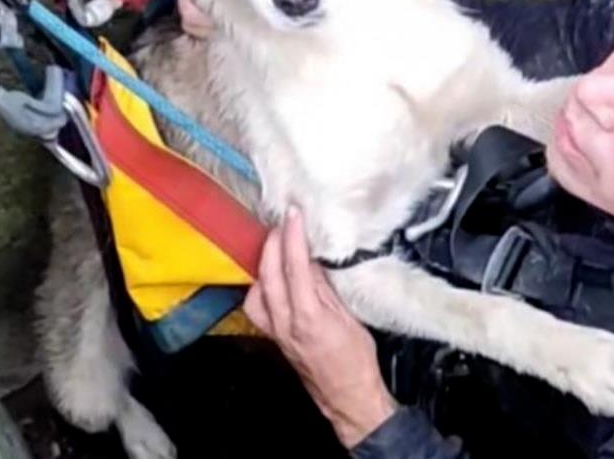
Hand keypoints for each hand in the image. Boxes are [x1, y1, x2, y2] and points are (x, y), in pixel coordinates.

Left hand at [244, 206, 396, 447]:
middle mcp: (285, 324)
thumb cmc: (356, 361)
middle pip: (269, 275)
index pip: (294, 267)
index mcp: (309, 317)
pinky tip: (272, 277)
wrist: (347, 397)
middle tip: (283, 222)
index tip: (294, 215)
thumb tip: (313, 260)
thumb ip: (326, 290)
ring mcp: (276, 332)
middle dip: (273, 243)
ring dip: (263, 263)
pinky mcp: (274, 338)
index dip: (293, 238)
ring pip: (257, 290)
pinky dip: (262, 285)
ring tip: (276, 246)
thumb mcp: (349, 319)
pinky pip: (257, 306)